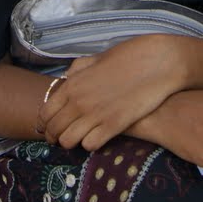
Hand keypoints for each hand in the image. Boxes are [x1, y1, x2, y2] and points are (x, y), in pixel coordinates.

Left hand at [42, 35, 202, 150]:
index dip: (44, 124)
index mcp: (72, 84)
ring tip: (79, 139)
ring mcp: (96, 115)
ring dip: (71, 142)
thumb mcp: (97, 58)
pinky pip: (90, 144)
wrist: (158, 62)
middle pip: (54, 130)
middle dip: (55, 137)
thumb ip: (78, 70)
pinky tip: (97, 137)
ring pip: (69, 141)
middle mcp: (79, 101)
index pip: (45, 112)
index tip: (48, 128)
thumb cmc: (129, 57)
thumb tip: (67, 79)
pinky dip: (91, 144)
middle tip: (61, 138)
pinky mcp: (114, 126)